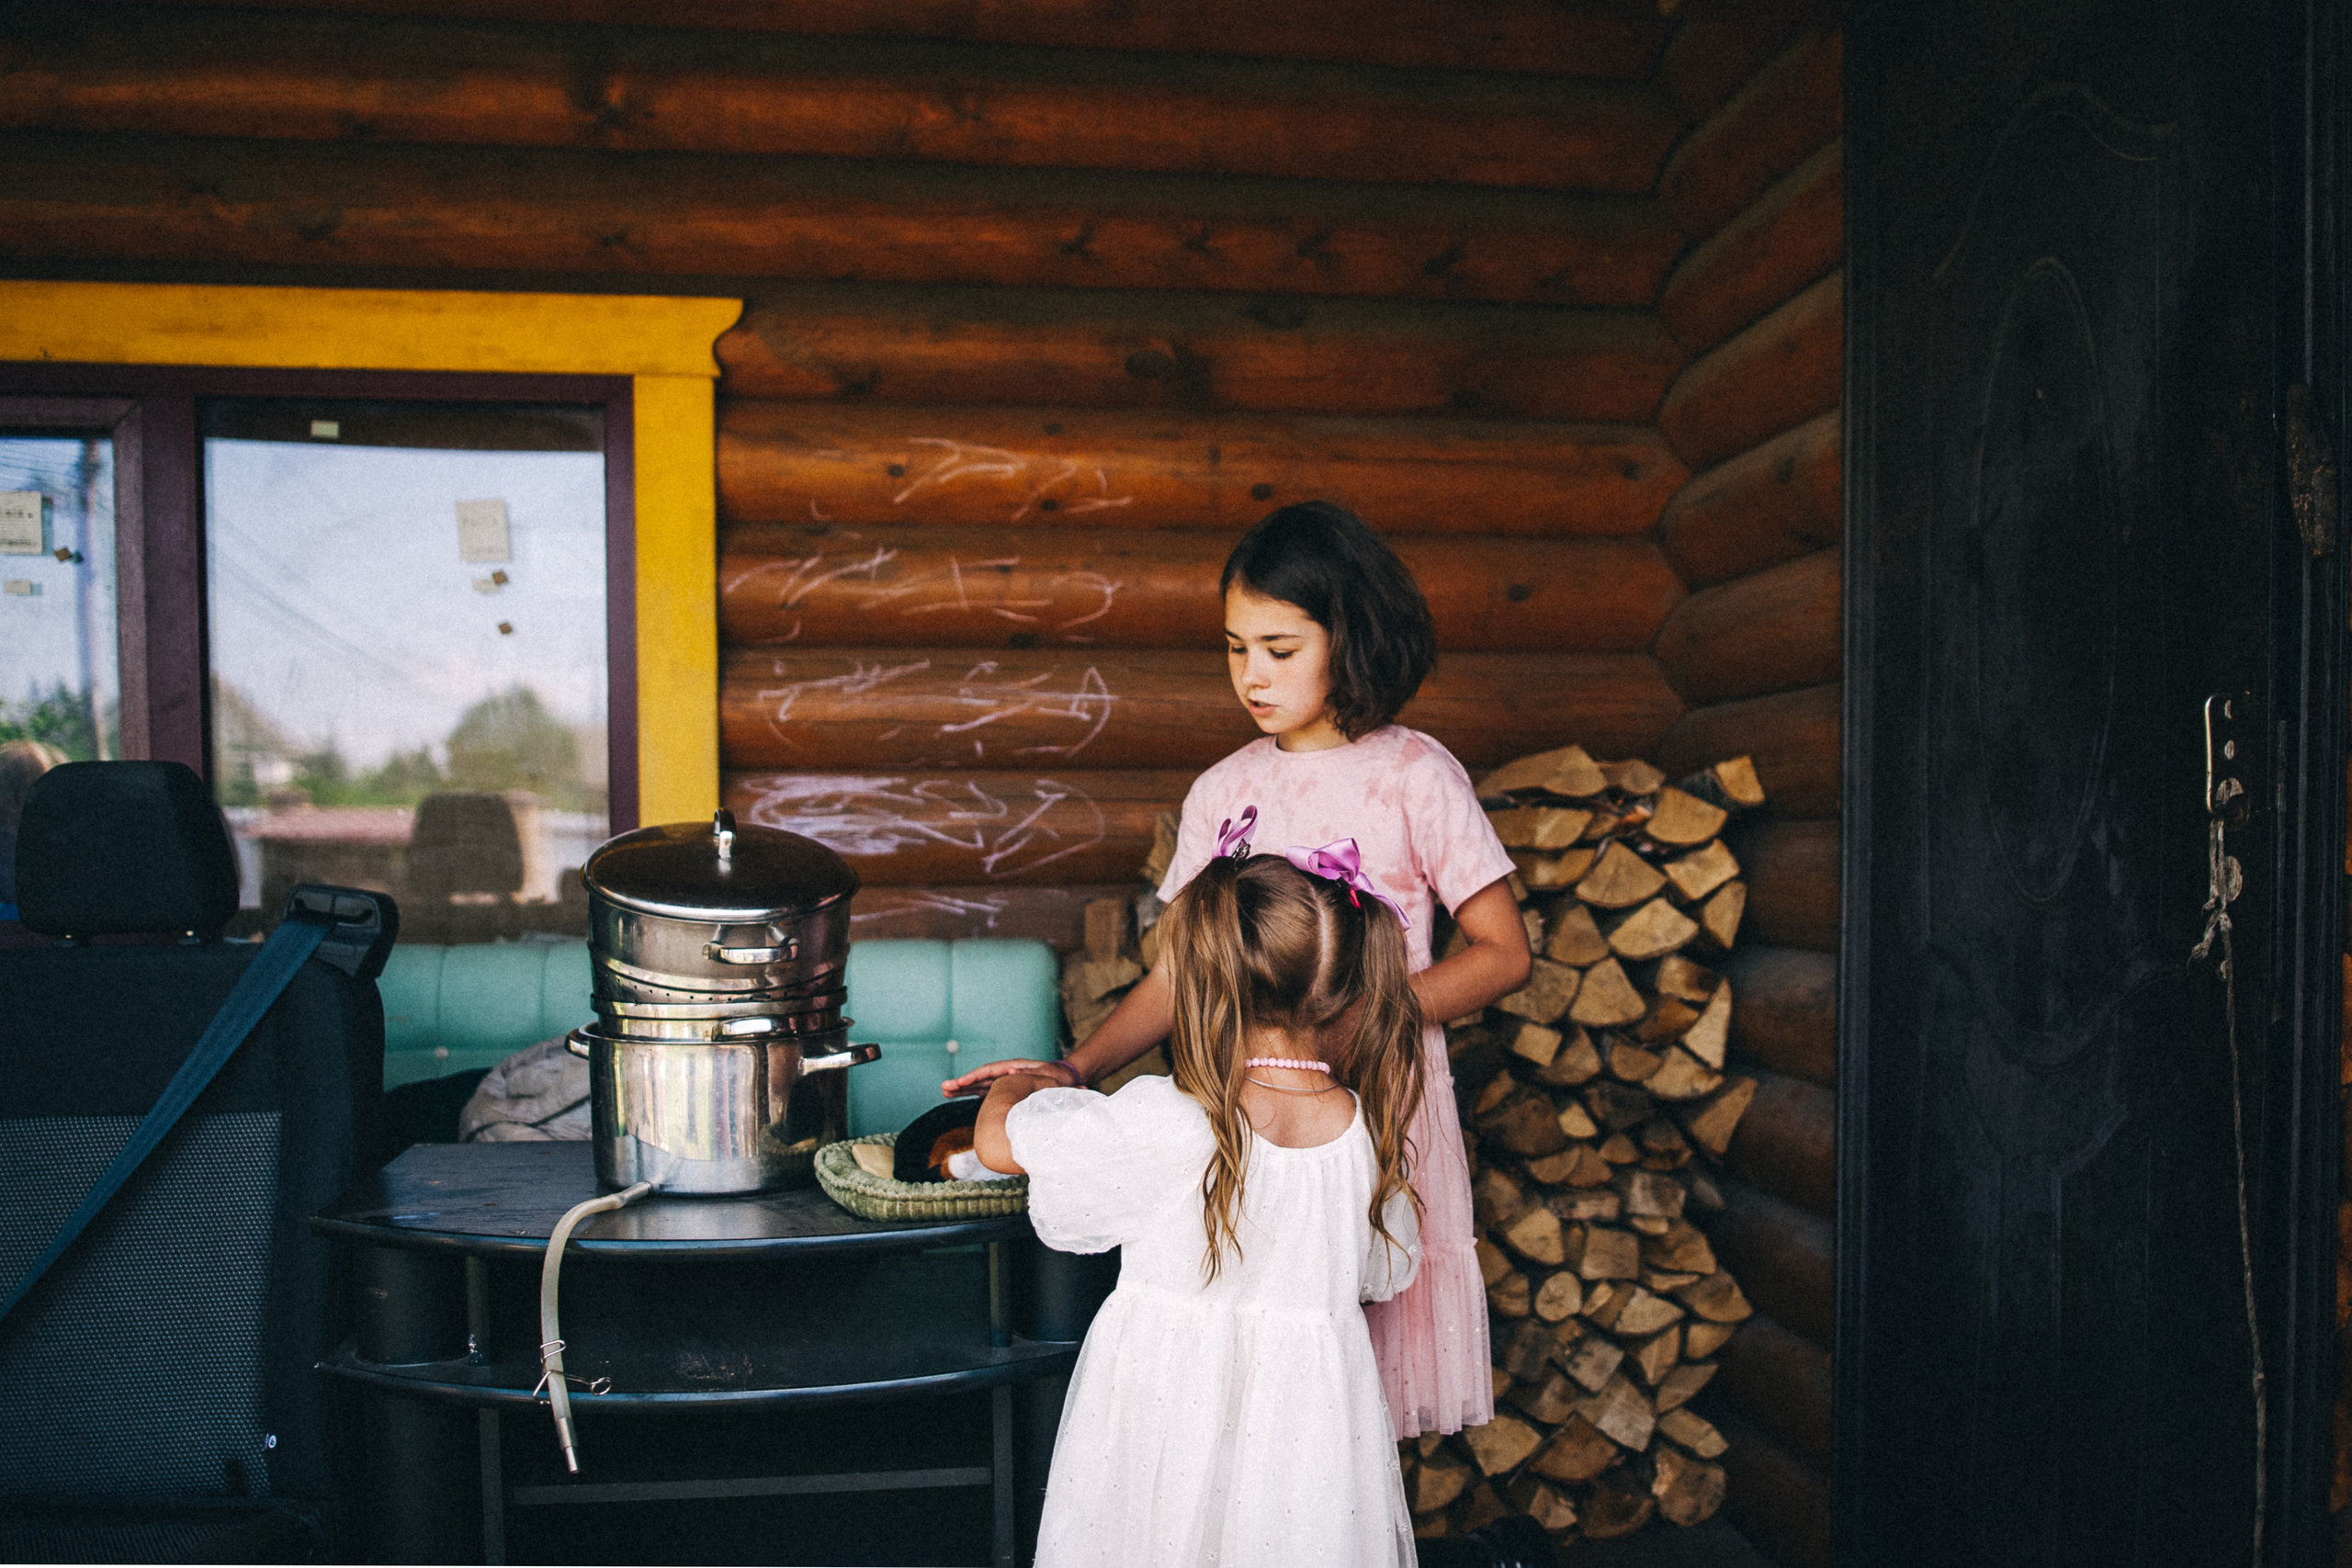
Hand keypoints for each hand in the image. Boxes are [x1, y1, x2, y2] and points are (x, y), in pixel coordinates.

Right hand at [942, 1057, 1071, 1096]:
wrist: (1066, 1081)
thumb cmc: (1059, 1080)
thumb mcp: (1048, 1077)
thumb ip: (1031, 1075)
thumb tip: (1009, 1072)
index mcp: (1015, 1067)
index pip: (991, 1071)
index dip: (975, 1077)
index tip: (961, 1082)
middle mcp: (1007, 1072)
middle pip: (981, 1077)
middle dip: (963, 1082)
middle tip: (944, 1087)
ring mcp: (1005, 1080)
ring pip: (980, 1084)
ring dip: (963, 1088)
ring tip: (945, 1091)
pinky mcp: (1005, 1089)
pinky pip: (985, 1091)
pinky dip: (972, 1093)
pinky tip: (959, 1095)